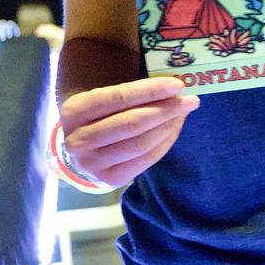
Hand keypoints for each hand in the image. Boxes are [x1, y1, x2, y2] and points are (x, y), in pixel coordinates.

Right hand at [60, 76, 199, 190]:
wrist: (81, 148)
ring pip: (140, 144)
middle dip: (165, 110)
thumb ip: (129, 90)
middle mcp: (78, 140)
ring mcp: (92, 164)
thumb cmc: (99, 114)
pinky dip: (165, 142)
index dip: (150, 90)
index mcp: (74, 111)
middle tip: (190, 100)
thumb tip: (170, 84)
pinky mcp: (109, 180)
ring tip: (184, 112)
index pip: (117, 97)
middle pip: (132, 123)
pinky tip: (174, 128)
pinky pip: (145, 160)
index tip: (177, 84)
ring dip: (168, 126)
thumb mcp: (102, 97)